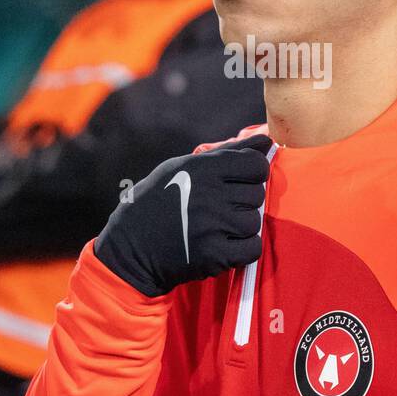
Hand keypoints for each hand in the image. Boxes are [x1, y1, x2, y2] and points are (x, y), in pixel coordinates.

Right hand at [95, 133, 271, 297]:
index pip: (256, 164)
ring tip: (219, 227)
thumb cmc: (159, 201)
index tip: (240, 181)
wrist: (130, 248)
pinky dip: (243, 249)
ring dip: (242, 227)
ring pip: (254, 222)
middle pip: (257, 194)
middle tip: (221, 208)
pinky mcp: (214, 255)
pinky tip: (224, 245)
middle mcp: (209, 194)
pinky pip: (252, 248)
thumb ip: (227, 153)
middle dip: (244, 201)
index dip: (253, 173)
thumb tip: (266, 140)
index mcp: (202, 168)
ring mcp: (213, 225)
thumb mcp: (184, 167)